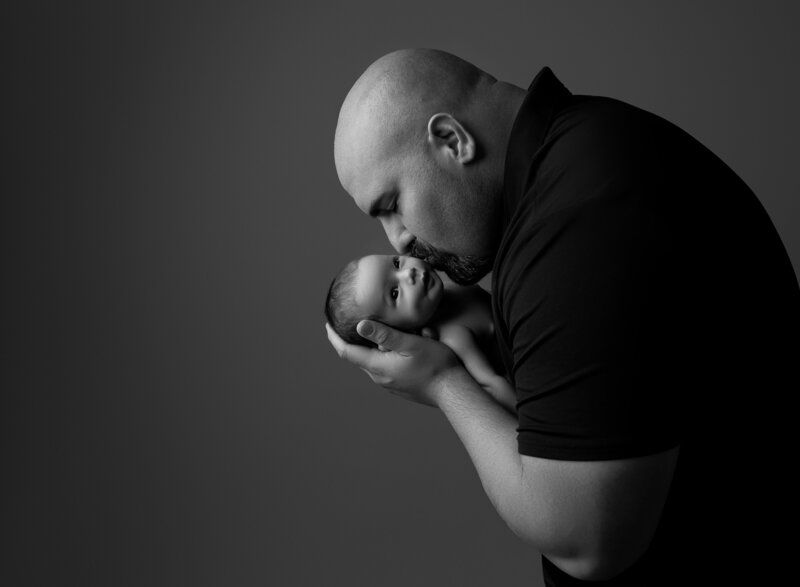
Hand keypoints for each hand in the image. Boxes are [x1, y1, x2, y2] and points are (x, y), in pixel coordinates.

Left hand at [326, 320, 460, 406]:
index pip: (346, 352)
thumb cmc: (436, 365)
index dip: (334, 337)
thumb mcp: (412, 344)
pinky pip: (382, 367)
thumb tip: (360, 325)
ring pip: (370, 362)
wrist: (454, 390)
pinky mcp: (399, 385)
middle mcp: (380, 378)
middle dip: (349, 340)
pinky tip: (388, 345)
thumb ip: (386, 335)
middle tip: (345, 322)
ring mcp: (389, 384)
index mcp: (378, 367)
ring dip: (366, 347)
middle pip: (357, 357)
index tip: (327, 324)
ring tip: (367, 330)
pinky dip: (378, 354)